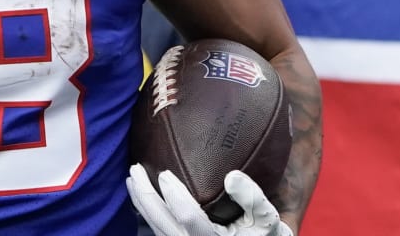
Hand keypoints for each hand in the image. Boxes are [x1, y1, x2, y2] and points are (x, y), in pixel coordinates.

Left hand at [126, 165, 293, 235]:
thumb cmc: (264, 234)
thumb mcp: (268, 219)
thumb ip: (253, 198)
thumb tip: (231, 176)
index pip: (189, 219)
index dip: (175, 197)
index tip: (164, 173)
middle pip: (162, 225)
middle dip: (146, 197)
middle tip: (135, 170)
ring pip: (155, 229)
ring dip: (141, 204)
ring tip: (131, 179)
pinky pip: (158, 230)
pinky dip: (147, 212)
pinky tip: (141, 195)